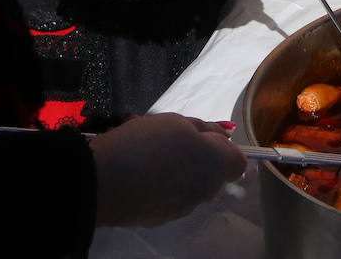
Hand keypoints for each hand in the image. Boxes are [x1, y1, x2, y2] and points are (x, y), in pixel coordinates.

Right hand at [90, 113, 244, 227]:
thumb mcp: (177, 121)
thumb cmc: (145, 144)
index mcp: (216, 167)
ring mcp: (182, 209)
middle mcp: (204, 192)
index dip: (222, 145)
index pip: (238, 160)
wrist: (103, 182)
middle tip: (169, 139)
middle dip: (197, 156)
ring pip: (188, 184)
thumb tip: (223, 134)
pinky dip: (159, 186)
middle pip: (211, 172)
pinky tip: (138, 173)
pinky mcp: (159, 219)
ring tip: (148, 154)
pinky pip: (168, 197)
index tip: (199, 135)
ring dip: (176, 170)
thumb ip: (205, 129)